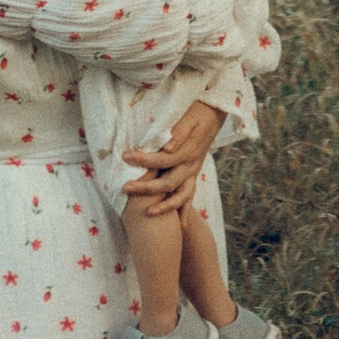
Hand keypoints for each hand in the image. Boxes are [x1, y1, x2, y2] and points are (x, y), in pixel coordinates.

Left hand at [121, 98, 221, 218]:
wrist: (213, 112)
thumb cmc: (197, 111)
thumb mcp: (189, 116)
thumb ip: (179, 132)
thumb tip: (168, 147)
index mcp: (188, 150)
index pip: (162, 159)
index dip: (144, 160)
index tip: (125, 157)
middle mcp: (191, 165)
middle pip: (168, 182)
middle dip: (146, 188)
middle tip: (125, 188)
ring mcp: (194, 171)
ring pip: (181, 195)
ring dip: (165, 206)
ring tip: (147, 214)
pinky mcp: (194, 174)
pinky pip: (190, 196)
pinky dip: (185, 211)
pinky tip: (179, 227)